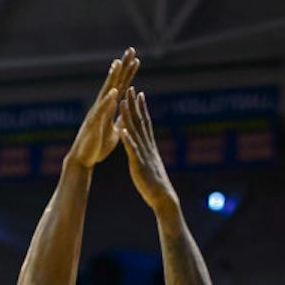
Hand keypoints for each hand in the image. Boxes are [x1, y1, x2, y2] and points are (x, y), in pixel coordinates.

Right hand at [68, 49, 139, 168]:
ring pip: (106, 92)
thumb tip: (127, 111)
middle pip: (114, 82)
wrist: (84, 160)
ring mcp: (97, 113)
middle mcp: (103, 106)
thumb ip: (120, 119)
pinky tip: (114, 91)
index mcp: (109, 108)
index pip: (121, 86)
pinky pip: (101, 111)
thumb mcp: (114, 131)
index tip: (136, 59)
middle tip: (130, 50)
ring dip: (112, 78)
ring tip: (119, 63)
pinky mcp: (93, 124)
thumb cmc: (98, 147)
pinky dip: (108, 101)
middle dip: (122, 66)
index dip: (128, 73)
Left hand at [118, 86, 177, 213]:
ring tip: (123, 102)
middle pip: (140, 121)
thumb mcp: (149, 163)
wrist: (163, 197)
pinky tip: (122, 130)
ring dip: (129, 116)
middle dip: (134, 104)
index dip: (141, 107)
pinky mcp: (139, 164)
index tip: (138, 93)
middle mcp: (147, 146)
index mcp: (148, 146)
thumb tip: (144, 145)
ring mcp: (143, 154)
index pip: (145, 122)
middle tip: (130, 87)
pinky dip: (128, 140)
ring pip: (135, 132)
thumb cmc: (155, 183)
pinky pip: (132, 150)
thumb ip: (146, 152)